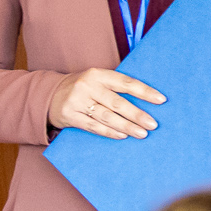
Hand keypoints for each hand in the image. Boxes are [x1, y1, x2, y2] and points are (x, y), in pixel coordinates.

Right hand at [48, 66, 164, 138]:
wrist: (49, 95)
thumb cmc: (83, 88)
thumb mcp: (96, 80)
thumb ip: (115, 86)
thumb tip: (146, 98)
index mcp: (98, 74)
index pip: (126, 83)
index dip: (144, 91)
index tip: (161, 100)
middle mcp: (88, 86)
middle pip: (118, 103)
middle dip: (137, 114)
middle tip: (153, 124)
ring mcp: (77, 101)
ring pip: (107, 117)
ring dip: (126, 127)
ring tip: (142, 134)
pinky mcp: (70, 116)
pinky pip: (94, 127)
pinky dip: (109, 132)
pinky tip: (122, 136)